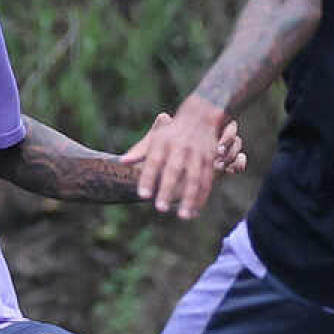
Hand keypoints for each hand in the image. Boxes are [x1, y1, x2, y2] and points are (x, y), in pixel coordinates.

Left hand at [121, 98, 232, 218]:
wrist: (201, 116)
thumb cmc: (173, 132)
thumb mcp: (156, 137)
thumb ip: (139, 151)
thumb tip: (122, 162)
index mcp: (164, 143)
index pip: (153, 162)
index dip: (147, 178)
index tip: (142, 195)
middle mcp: (181, 148)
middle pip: (174, 171)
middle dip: (167, 189)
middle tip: (160, 208)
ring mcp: (197, 155)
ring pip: (195, 179)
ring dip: (190, 199)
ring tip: (183, 216)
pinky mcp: (210, 160)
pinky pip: (207, 181)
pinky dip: (202, 198)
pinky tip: (195, 211)